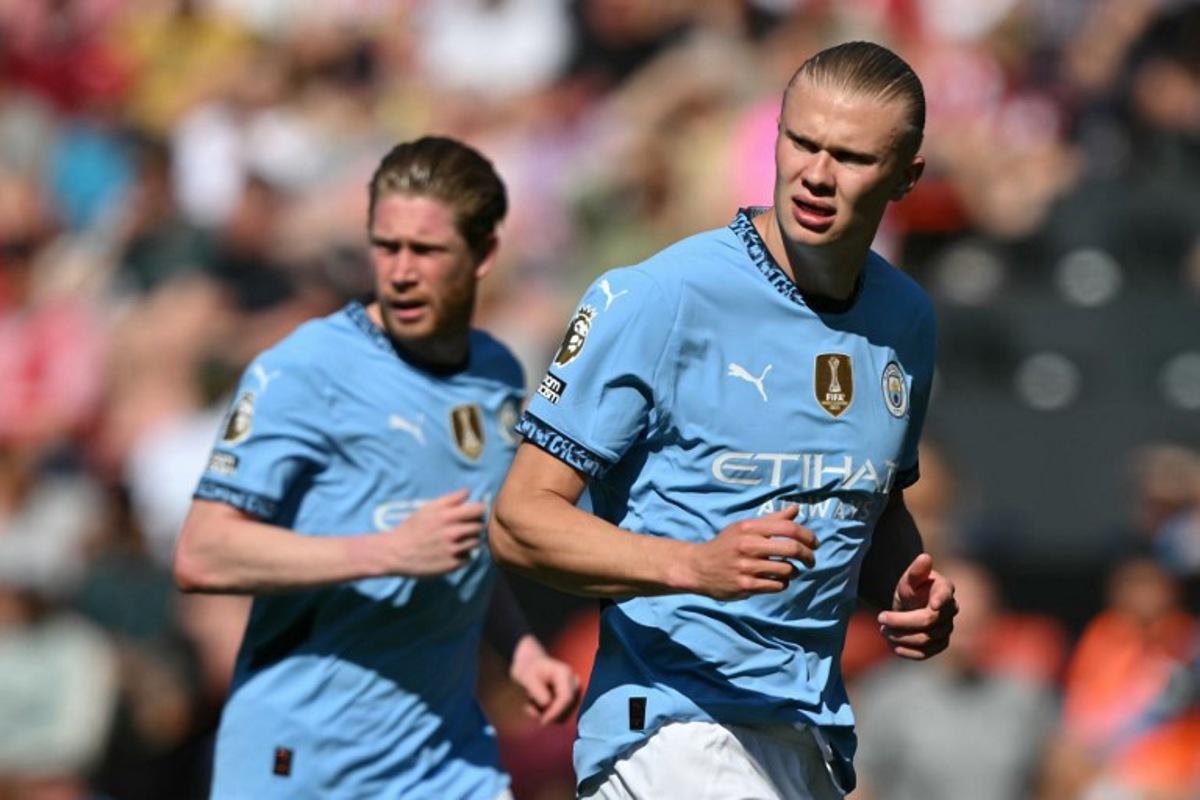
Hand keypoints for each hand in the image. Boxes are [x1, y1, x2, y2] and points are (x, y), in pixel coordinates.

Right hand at [382, 489, 485, 576]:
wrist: (396, 553)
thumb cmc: (412, 528)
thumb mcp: (428, 508)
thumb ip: (450, 499)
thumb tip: (468, 492)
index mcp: (447, 516)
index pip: (479, 510)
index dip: (478, 511)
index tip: (472, 514)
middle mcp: (452, 533)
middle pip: (479, 527)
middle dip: (474, 526)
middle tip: (462, 528)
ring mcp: (453, 550)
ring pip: (476, 543)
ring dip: (470, 541)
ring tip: (456, 540)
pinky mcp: (451, 565)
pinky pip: (469, 558)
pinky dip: (464, 555)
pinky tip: (452, 552)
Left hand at [509, 636, 579, 723]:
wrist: (529, 665)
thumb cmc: (527, 669)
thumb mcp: (527, 677)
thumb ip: (537, 691)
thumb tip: (547, 704)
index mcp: (564, 673)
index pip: (566, 698)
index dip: (556, 712)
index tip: (542, 721)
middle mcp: (573, 682)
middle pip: (568, 708)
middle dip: (548, 713)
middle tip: (529, 707)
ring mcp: (573, 692)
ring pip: (564, 714)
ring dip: (545, 714)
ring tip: (530, 704)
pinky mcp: (569, 700)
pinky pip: (560, 715)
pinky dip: (546, 714)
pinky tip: (535, 705)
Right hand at [686, 506, 817, 599]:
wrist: (698, 567)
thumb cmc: (726, 545)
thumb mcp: (744, 528)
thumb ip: (771, 520)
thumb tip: (795, 510)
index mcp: (749, 528)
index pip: (789, 528)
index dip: (808, 535)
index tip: (814, 543)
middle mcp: (748, 545)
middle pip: (792, 549)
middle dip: (808, 556)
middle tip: (811, 560)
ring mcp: (746, 567)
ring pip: (787, 570)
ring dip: (794, 572)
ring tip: (789, 571)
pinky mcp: (745, 586)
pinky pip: (777, 585)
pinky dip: (782, 583)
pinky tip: (777, 580)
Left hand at [877, 553, 956, 658]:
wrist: (911, 605)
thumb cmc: (911, 588)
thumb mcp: (909, 578)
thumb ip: (916, 570)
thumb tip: (925, 557)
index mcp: (945, 590)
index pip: (945, 596)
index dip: (941, 601)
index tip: (933, 606)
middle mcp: (950, 611)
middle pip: (928, 621)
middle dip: (901, 621)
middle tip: (880, 618)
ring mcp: (946, 629)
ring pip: (925, 640)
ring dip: (900, 637)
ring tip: (883, 629)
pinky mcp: (939, 645)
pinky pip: (924, 654)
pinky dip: (906, 652)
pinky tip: (891, 645)